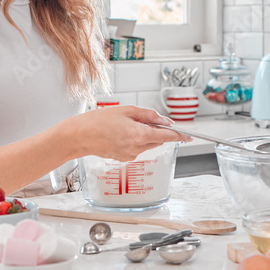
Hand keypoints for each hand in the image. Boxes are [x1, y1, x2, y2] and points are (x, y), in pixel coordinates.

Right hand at [61, 105, 191, 161]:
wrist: (80, 136)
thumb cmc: (98, 121)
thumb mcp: (127, 111)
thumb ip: (149, 115)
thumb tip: (165, 120)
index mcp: (139, 135)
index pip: (167, 136)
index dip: (179, 135)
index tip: (189, 136)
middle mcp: (137, 148)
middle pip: (157, 140)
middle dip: (157, 130)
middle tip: (144, 119)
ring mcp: (130, 155)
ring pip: (148, 144)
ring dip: (145, 134)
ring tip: (126, 124)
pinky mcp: (124, 158)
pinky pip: (137, 148)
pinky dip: (135, 140)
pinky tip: (121, 133)